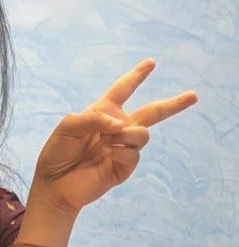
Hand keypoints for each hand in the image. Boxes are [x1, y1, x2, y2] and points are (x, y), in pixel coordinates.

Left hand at [28, 59, 197, 217]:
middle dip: (174, 104)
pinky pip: (134, 153)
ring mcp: (123, 148)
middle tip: (194, 95)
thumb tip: (122, 125)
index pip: (123, 90)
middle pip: (152, 112)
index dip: (136, 76)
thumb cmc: (57, 152)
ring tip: (103, 141)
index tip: (151, 63)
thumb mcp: (68, 126)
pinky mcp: (124, 168)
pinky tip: (106, 153)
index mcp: (103, 112)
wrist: (53, 183)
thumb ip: (94, 118)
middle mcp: (117, 128)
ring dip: (125, 133)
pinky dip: (120, 150)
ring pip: (142, 133)